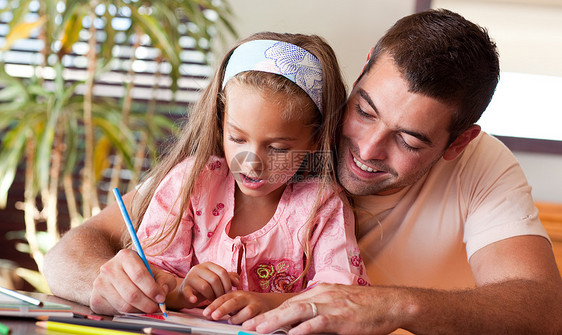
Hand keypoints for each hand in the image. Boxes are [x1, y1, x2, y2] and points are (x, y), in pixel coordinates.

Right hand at [90, 249, 176, 314]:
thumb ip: (165, 280)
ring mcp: (100, 283)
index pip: (139, 275)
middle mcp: (109, 268)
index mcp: (125, 256)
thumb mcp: (155, 271)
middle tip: (157, 308)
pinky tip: (135, 308)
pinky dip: (129, 313)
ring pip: (124, 305)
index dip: (152, 289)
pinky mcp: (96, 298)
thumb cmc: (138, 273)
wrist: (114, 276)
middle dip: (148, 304)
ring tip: (148, 308)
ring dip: (140, 310)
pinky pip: (116, 311)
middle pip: (131, 293)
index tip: (161, 298)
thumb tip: (163, 291)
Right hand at [179, 262, 239, 305]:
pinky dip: (192, 297)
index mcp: (208, 265)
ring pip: (205, 286)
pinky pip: (188, 292)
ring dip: (212, 296)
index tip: (229, 292)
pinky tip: (195, 300)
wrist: (186, 292)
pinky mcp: (184, 287)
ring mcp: (190, 277)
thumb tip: (237, 282)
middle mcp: (199, 268)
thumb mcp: (217, 279)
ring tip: (213, 301)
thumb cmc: (205, 286)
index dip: (228, 283)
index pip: (222, 271)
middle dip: (221, 291)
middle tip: (221, 299)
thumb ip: (228, 278)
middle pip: (214, 279)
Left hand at [203, 291, 271, 324]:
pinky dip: (249, 323)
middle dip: (223, 309)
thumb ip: (223, 307)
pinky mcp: (263, 312)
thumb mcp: (234, 302)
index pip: (223, 297)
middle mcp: (246, 297)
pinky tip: (245, 325)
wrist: (267, 302)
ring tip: (231, 321)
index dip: (214, 305)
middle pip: (234, 302)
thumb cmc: (246, 304)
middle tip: (214, 316)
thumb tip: (208, 315)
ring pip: (247, 311)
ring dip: (237, 318)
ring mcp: (255, 305)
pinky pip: (257, 319)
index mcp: (236, 294)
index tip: (206, 313)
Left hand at [242, 283, 401, 334]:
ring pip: (298, 312)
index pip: (291, 303)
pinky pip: (320, 322)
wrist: (393, 303)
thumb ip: (321, 311)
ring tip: (259, 330)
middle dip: (266, 317)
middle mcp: (324, 295)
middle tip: (247, 326)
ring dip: (276, 322)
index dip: (271, 313)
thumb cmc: (368, 306)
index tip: (255, 321)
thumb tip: (301, 326)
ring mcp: (333, 305)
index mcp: (321, 292)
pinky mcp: (343, 318)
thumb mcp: (340, 303)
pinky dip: (305, 328)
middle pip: (288, 306)